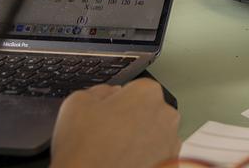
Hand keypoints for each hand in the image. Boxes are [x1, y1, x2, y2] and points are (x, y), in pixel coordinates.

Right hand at [50, 79, 179, 167]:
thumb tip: (108, 93)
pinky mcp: (170, 162)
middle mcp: (166, 114)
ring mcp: (171, 140)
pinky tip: (124, 162)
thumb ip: (99, 90)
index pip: (135, 89)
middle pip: (147, 110)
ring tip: (114, 151)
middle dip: (131, 119)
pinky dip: (144, 157)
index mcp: (146, 92)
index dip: (118, 101)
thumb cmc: (85, 148)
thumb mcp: (77, 103)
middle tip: (108, 133)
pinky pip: (156, 154)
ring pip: (153, 133)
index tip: (107, 113)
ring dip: (138, 138)